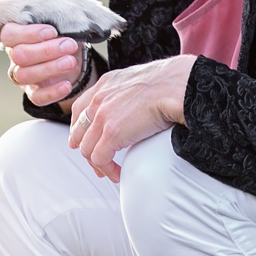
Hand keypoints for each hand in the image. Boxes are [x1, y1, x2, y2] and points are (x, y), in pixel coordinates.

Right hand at [0, 0, 91, 106]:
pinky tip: (68, 84)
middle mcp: (16, 54)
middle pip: (18, 55)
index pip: (10, 33)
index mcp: (18, 32)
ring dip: (49, 69)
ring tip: (71, 61)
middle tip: (70, 44)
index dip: (29, 33)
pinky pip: (36, 97)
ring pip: (24, 75)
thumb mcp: (68, 10)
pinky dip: (51, 92)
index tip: (53, 30)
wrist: (73, 54)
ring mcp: (24, 74)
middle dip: (45, 50)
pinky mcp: (35, 91)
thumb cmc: (64, 28)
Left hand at [68, 54, 195, 182]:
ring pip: (87, 148)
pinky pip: (100, 159)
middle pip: (79, 130)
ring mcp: (102, 116)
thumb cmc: (170, 83)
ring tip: (109, 172)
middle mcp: (99, 98)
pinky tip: (117, 174)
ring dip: (98, 164)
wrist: (176, 86)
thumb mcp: (140, 82)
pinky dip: (107, 170)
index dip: (79, 127)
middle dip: (84, 148)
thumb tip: (135, 106)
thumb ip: (129, 94)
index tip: (82, 139)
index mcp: (106, 84)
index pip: (80, 108)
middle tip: (95, 161)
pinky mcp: (111, 133)